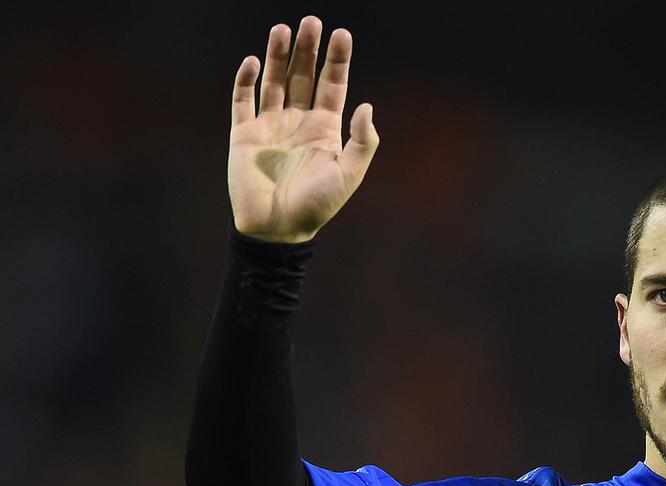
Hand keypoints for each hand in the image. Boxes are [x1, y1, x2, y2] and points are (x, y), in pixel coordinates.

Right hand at [228, 16, 378, 242]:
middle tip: (311, 21)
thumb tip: (366, 105)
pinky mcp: (244, 134)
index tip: (342, 33)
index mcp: (325, 129)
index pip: (332, 85)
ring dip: (278, 56)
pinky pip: (243, 100)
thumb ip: (362, 141)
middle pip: (303, 76)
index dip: (338, 60)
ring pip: (274, 82)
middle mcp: (298, 121)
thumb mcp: (349, 174)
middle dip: (308, 49)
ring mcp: (270, 125)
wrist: (277, 229)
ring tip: (283, 29)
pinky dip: (247, 80)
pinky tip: (255, 62)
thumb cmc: (317, 206)